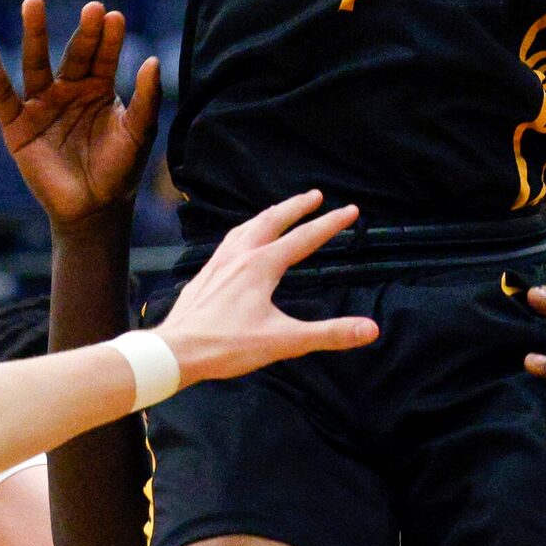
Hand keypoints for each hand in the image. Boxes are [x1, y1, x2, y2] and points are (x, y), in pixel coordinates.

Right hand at [0, 0, 161, 228]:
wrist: (94, 210)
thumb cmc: (120, 170)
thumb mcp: (138, 133)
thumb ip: (146, 99)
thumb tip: (152, 60)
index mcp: (99, 88)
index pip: (103, 55)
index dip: (109, 38)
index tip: (114, 16)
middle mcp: (69, 90)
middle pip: (73, 53)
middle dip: (83, 32)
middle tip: (93, 8)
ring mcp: (42, 105)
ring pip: (36, 63)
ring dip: (35, 34)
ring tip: (34, 3)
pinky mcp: (17, 126)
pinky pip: (3, 95)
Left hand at [153, 192, 377, 382]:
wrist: (174, 351)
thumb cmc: (227, 346)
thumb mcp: (283, 341)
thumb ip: (328, 334)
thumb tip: (370, 329)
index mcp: (261, 266)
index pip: (304, 238)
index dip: (330, 224)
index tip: (351, 210)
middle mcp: (240, 255)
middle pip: (273, 220)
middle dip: (296, 206)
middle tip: (315, 195)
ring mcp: (219, 262)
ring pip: (248, 226)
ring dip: (269, 214)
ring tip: (279, 210)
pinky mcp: (205, 273)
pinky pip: (229, 240)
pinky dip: (244, 230)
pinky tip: (240, 241)